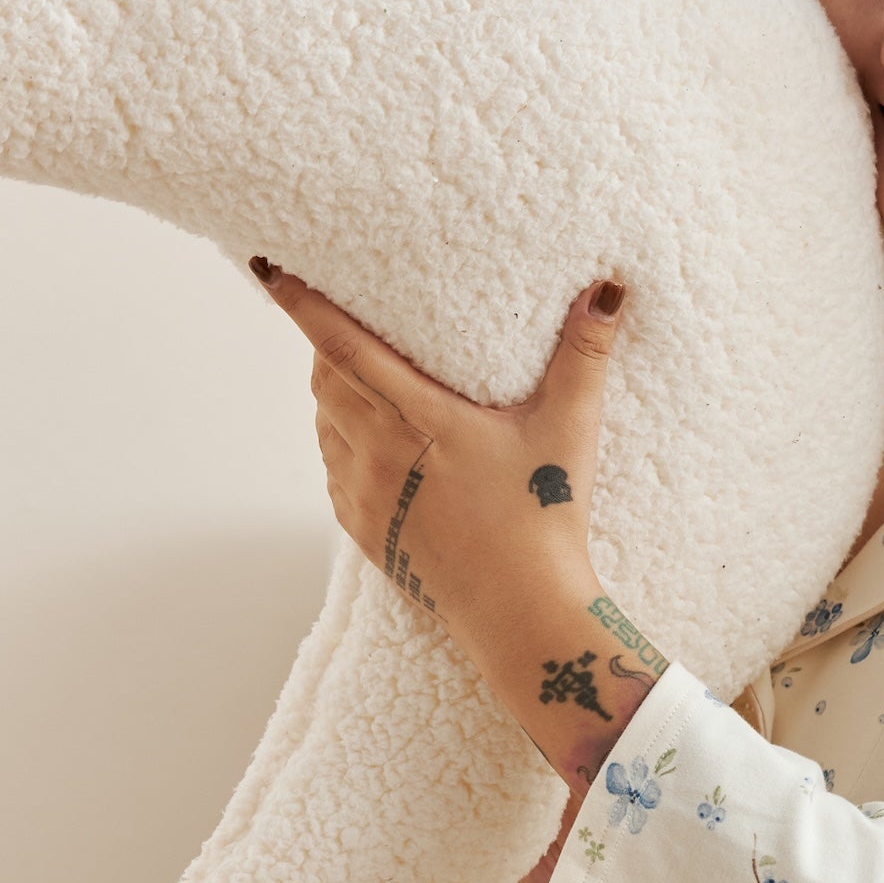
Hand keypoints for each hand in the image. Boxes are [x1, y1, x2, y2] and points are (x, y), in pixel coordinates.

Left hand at [252, 259, 625, 663]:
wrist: (521, 612)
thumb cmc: (544, 518)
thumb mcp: (569, 429)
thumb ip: (585, 354)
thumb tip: (609, 291)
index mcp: (417, 420)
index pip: (341, 346)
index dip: (303, 304)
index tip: (274, 270)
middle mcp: (376, 454)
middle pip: (324, 378)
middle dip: (325, 341)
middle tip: (339, 314)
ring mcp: (362, 495)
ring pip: (324, 423)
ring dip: (333, 391)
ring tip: (359, 373)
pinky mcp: (362, 530)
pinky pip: (333, 468)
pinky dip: (340, 439)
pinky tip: (371, 437)